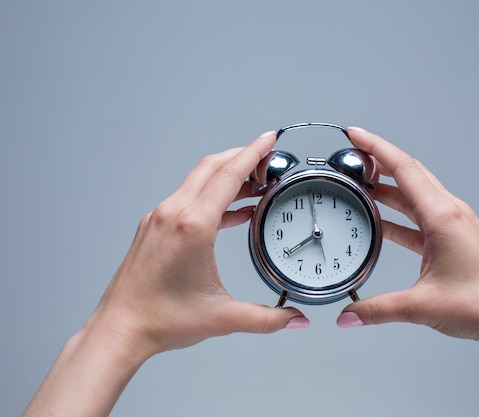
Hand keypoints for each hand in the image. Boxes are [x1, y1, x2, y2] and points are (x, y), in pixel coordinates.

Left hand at [22, 131, 308, 416]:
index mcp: (192, 226)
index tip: (269, 139)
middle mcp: (173, 214)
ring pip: (197, 180)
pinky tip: (231, 212)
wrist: (120, 329)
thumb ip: (267, 318)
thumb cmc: (161, 320)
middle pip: (212, 168)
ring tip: (256, 185)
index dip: (252, 153)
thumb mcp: (223, 318)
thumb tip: (296, 319)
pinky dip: (212, 196)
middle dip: (243, 157)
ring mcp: (159, 218)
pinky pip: (187, 198)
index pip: (227, 176)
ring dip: (227, 176)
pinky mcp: (153, 227)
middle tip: (269, 159)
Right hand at [336, 127, 478, 345]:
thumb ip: (378, 309)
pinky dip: (398, 213)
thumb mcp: (421, 306)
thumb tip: (348, 315)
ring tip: (360, 185)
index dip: (376, 147)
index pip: (404, 169)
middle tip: (351, 156)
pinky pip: (420, 216)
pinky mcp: (453, 237)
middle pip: (409, 173)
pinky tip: (381, 220)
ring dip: (387, 187)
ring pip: (415, 194)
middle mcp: (450, 213)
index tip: (354, 134)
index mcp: (443, 217)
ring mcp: (453, 224)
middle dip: (378, 161)